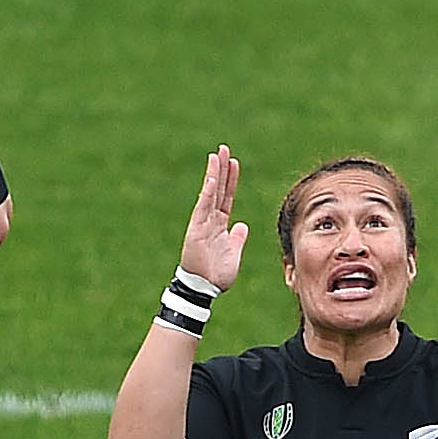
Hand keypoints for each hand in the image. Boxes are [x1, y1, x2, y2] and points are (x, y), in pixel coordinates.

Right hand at [178, 147, 248, 287]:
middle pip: (218, 190)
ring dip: (214, 174)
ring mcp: (202, 223)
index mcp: (220, 225)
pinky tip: (213, 180)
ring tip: (217, 155)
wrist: (204, 289)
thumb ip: (237, 239)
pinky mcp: (196, 229)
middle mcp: (210, 220)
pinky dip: (208, 194)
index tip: (234, 162)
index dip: (231, 180)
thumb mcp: (234, 254)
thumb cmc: (217, 275)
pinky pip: (203, 208)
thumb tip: (241, 226)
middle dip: (222, 169)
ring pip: (210, 194)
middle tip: (224, 149)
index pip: (227, 197)